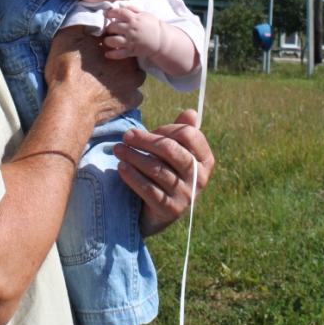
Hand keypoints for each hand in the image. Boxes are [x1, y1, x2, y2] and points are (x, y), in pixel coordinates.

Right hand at [45, 25, 145, 125]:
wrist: (70, 102)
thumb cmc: (66, 70)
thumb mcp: (66, 39)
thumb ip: (80, 25)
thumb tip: (89, 16)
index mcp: (113, 44)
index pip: (117, 38)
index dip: (109, 44)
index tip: (100, 51)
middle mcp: (126, 60)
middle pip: (128, 56)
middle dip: (121, 60)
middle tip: (105, 68)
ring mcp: (132, 81)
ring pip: (137, 75)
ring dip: (128, 76)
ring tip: (112, 82)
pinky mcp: (130, 100)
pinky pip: (136, 96)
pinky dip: (128, 95)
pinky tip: (116, 96)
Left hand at [103, 6, 161, 58]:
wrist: (161, 39)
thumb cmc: (152, 25)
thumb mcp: (144, 14)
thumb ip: (133, 10)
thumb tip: (122, 7)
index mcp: (134, 19)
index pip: (119, 13)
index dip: (111, 13)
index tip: (107, 14)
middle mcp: (131, 29)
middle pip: (114, 27)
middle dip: (109, 28)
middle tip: (110, 29)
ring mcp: (131, 41)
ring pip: (114, 41)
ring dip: (108, 40)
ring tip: (107, 40)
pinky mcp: (132, 51)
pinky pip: (120, 54)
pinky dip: (112, 54)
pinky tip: (107, 54)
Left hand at [113, 109, 213, 236]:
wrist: (158, 211)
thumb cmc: (167, 171)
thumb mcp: (176, 152)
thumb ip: (181, 132)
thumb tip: (192, 113)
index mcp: (205, 159)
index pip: (189, 134)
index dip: (168, 129)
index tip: (151, 130)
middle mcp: (199, 178)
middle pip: (171, 150)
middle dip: (145, 140)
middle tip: (126, 136)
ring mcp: (186, 195)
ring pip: (157, 169)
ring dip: (134, 156)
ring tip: (118, 149)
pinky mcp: (170, 210)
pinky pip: (149, 189)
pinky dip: (133, 176)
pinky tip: (121, 167)